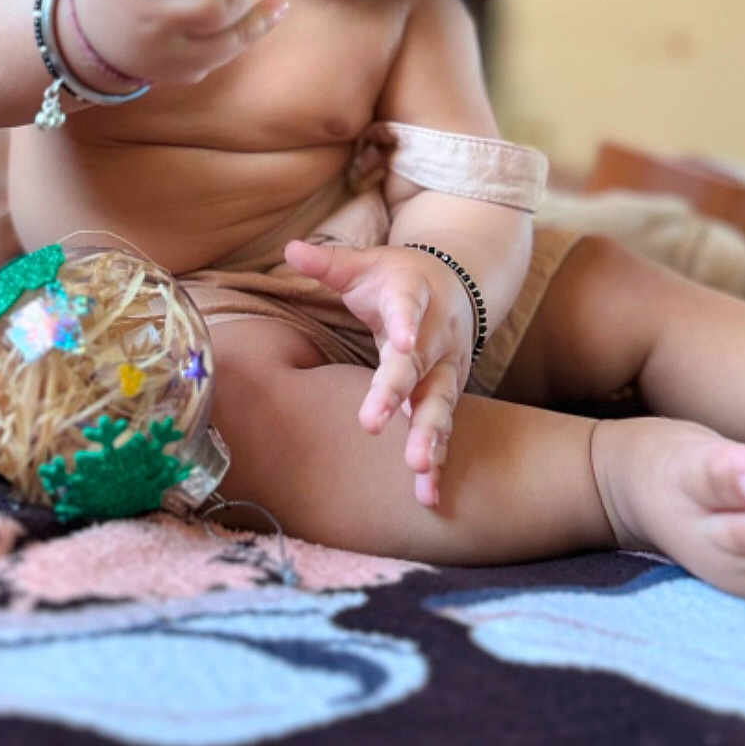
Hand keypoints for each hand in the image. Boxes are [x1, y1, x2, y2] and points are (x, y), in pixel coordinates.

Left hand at [283, 239, 475, 506]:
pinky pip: (443, 431)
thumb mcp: (365, 264)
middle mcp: (435, 336)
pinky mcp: (446, 395)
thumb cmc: (396, 279)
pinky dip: (439, 463)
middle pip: (419, 366)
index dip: (404, 324)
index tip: (399, 341)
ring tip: (418, 469)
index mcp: (413, 297)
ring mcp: (447, 368)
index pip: (408, 309)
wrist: (454, 285)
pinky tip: (429, 498)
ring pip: (440, 404)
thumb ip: (329, 263)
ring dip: (430, 436)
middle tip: (375, 422)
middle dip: (399, 394)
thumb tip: (291, 247)